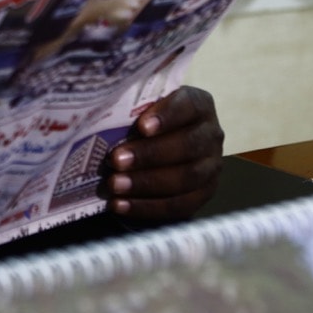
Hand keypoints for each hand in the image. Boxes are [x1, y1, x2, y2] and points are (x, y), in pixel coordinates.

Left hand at [102, 85, 223, 221]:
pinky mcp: (205, 193)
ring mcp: (212, 166)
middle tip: (116, 160)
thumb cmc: (145, 120)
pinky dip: (148, 207)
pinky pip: (181, 205)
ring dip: (146, 183)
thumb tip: (100, 118)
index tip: (142, 127)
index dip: (167, 116)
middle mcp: (212, 134)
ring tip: (114, 185)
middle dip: (150, 155)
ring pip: (186, 178)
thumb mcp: (142, 107)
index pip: (188, 106)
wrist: (162, 145)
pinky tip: (121, 205)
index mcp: (199, 104)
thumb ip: (132, 109)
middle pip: (188, 146)